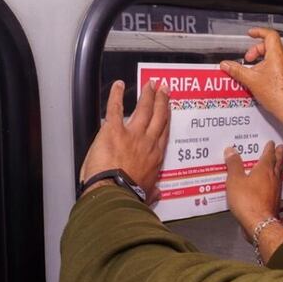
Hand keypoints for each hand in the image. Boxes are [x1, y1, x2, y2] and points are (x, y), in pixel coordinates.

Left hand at [80, 80, 169, 198]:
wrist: (115, 194)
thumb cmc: (129, 196)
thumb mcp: (145, 195)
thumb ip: (151, 191)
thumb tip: (156, 194)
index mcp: (155, 158)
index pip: (163, 134)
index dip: (167, 119)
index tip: (168, 110)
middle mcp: (147, 143)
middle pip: (158, 117)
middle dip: (161, 101)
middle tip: (163, 89)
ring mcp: (132, 135)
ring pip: (144, 110)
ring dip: (147, 95)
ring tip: (150, 84)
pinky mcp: (114, 131)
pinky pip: (115, 108)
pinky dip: (116, 95)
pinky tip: (118, 85)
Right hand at [219, 28, 282, 131]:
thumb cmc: (276, 95)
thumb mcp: (251, 80)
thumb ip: (237, 70)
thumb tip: (226, 65)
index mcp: (276, 55)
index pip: (270, 35)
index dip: (259, 32)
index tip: (251, 34)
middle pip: (270, 45)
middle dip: (256, 50)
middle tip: (248, 58)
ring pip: (274, 55)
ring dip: (261, 59)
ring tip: (253, 69)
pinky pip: (277, 65)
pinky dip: (267, 66)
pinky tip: (260, 77)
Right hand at [225, 140, 282, 239]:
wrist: (259, 223)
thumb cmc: (247, 200)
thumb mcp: (235, 180)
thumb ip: (234, 165)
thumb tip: (231, 150)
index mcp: (264, 169)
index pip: (269, 155)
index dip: (269, 148)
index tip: (271, 143)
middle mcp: (273, 178)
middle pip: (277, 163)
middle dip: (278, 155)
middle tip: (281, 148)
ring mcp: (275, 190)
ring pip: (278, 174)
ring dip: (278, 167)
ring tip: (277, 163)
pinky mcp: (274, 201)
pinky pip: (275, 186)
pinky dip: (274, 181)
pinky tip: (271, 184)